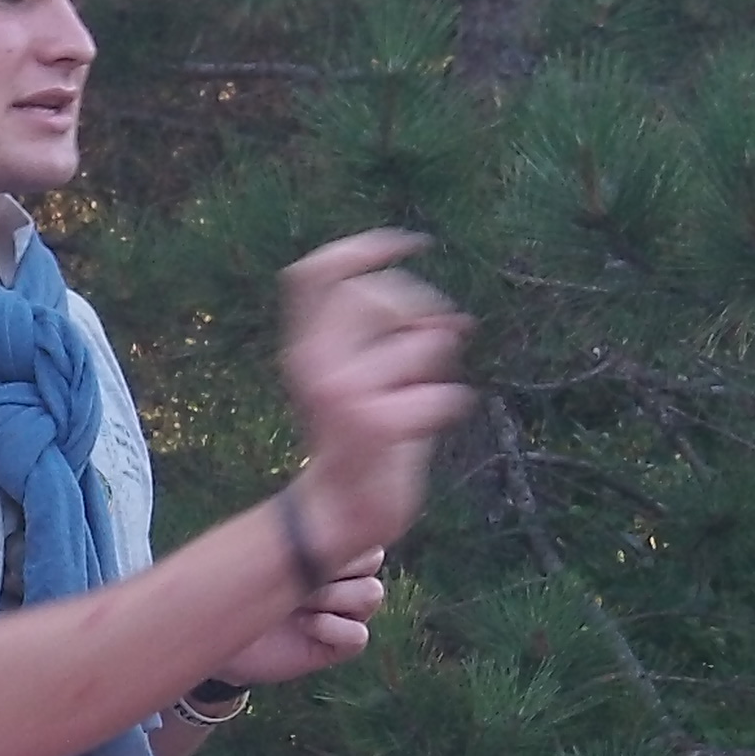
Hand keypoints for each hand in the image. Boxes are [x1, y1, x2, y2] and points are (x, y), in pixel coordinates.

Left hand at [209, 548, 385, 685]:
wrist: (217, 629)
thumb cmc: (236, 584)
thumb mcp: (262, 551)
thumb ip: (296, 532)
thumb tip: (327, 505)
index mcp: (331, 553)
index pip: (362, 535)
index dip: (340, 542)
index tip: (301, 548)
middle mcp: (343, 581)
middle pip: (371, 560)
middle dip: (335, 566)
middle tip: (296, 577)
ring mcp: (343, 612)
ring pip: (370, 594)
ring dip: (332, 596)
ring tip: (296, 604)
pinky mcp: (339, 645)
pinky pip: (358, 634)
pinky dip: (332, 629)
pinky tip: (303, 627)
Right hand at [278, 230, 475, 562]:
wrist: (337, 512)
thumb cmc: (354, 443)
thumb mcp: (350, 381)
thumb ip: (378, 341)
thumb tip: (443, 313)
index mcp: (304, 349)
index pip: (314, 273)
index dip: (364, 247)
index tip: (408, 243)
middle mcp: (315, 363)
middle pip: (376, 294)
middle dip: (421, 305)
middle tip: (443, 330)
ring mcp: (345, 391)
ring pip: (418, 342)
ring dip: (439, 363)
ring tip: (429, 391)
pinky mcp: (377, 423)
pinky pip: (440, 392)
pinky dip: (450, 404)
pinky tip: (437, 420)